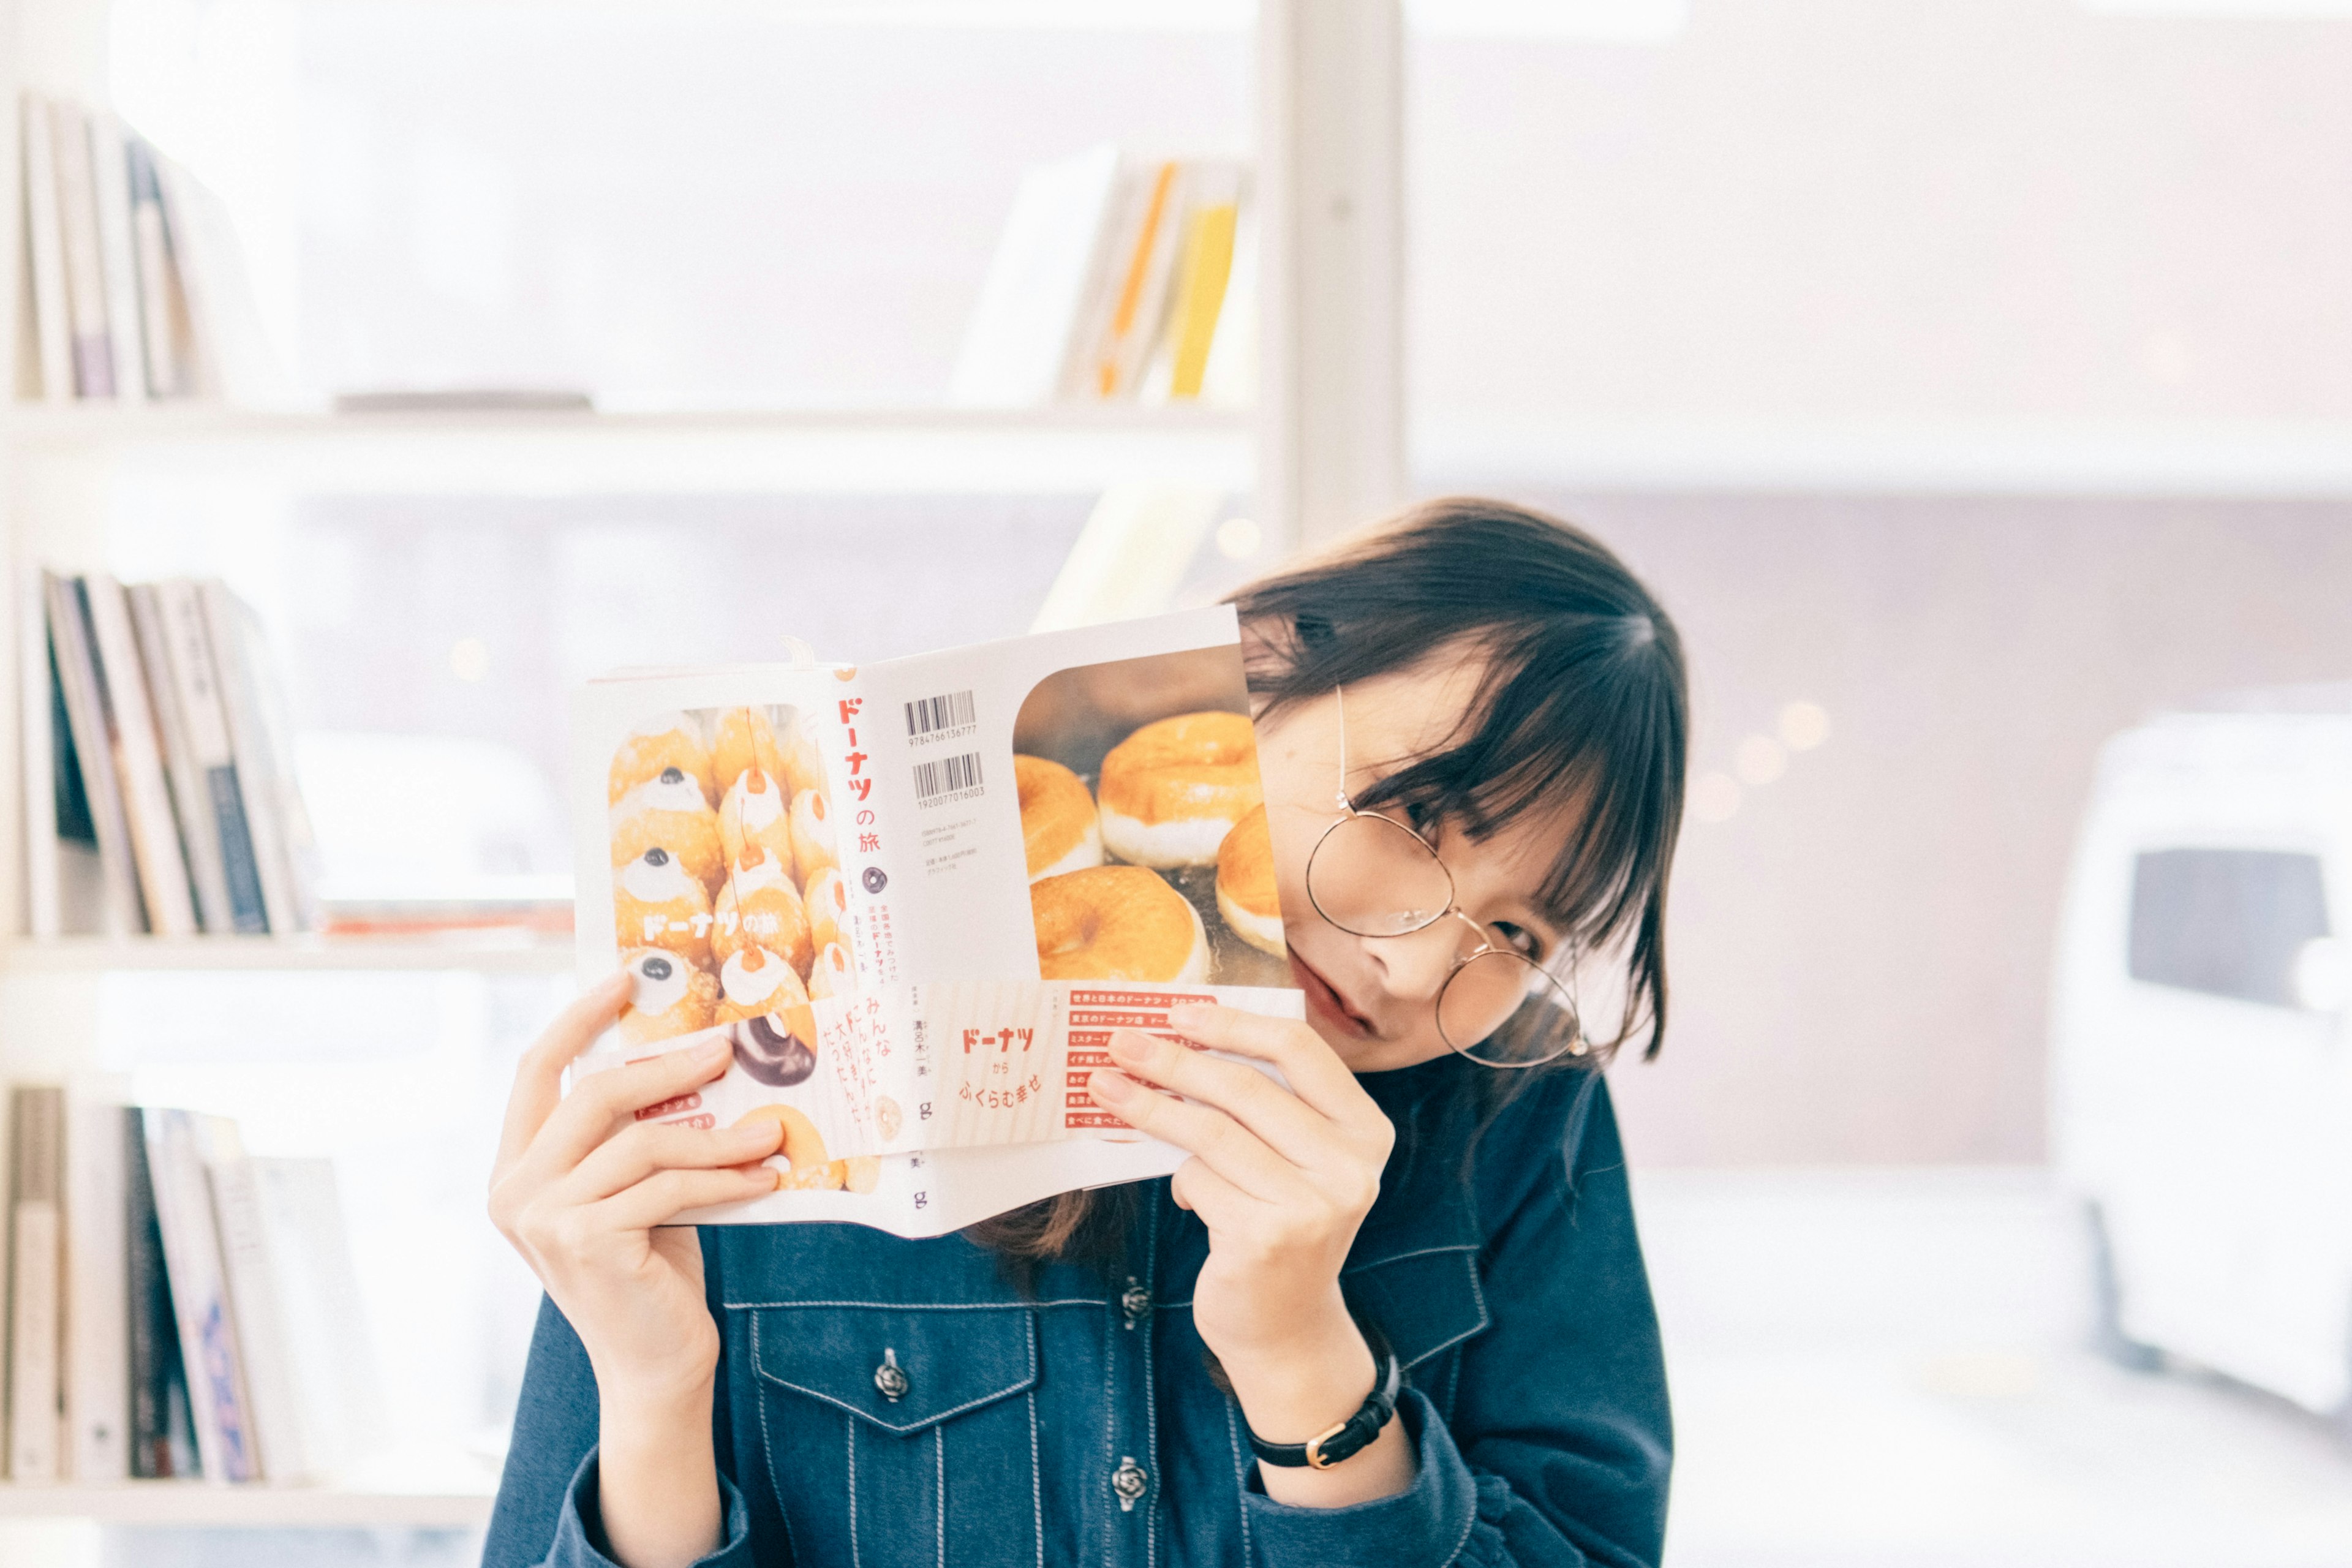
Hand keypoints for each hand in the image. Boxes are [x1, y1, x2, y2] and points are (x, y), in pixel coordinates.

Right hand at [489, 973, 783, 1406]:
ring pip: (643, 1141)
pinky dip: (725, 1179)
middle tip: (728, 1048)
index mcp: (514, 1168)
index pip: (536, 1070)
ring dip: (718, 1134)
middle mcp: (514, 1191)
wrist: (654, 1364)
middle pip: (593, 1093)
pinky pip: (670, 1186)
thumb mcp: (632, 1188)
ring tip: (768, 1132)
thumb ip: (633, 1133)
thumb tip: (692, 1051)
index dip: (577, 1017)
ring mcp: (544, 1218)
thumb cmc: (650, 1268)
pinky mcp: (587, 1241)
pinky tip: (764, 1178)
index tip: (625, 978)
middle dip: (668, 1065)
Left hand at [1085, 1003, 1396, 1420]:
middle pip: (1246, 1088)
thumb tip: (1177, 1038)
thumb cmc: (1280, 1225)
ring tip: (1107, 1088)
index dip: (1233, 1024)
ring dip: (1151, 1108)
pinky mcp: (1267, 1239)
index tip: (1177, 1011)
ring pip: (1212, 1132)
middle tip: (1120, 1043)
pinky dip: (1182, 1180)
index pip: (1299, 1050)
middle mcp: (1349, 1167)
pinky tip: (1188, 1196)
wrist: (1287, 1327)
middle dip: (1173, 1060)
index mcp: (1364, 1130)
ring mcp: (1313, 1206)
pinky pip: (1199, 1180)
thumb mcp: (1293, 1159)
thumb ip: (1264, 1105)